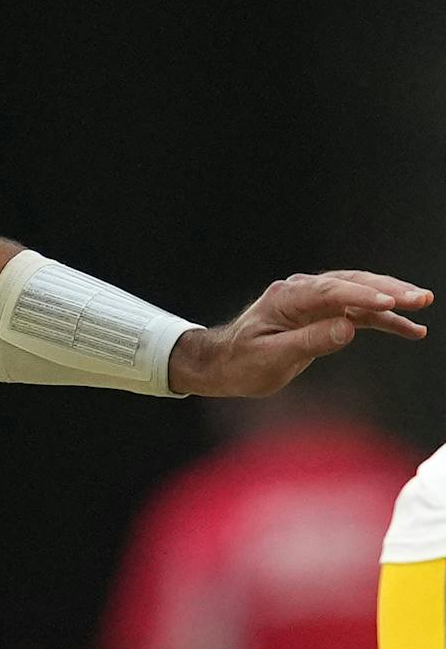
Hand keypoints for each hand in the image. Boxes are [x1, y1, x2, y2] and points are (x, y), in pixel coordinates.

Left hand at [168, 270, 430, 396]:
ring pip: (360, 295)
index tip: (391, 303)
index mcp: (286, 297)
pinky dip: (385, 320)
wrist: (225, 363)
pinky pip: (360, 314)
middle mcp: (302, 292)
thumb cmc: (242, 361)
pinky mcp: (323, 315)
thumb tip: (347, 328)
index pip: (330, 291)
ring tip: (423, 306)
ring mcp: (314, 301)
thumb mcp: (271, 357)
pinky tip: (412, 330)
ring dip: (392, 301)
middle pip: (351, 284)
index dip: (362, 296)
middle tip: (420, 298)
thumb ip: (309, 342)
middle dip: (387, 290)